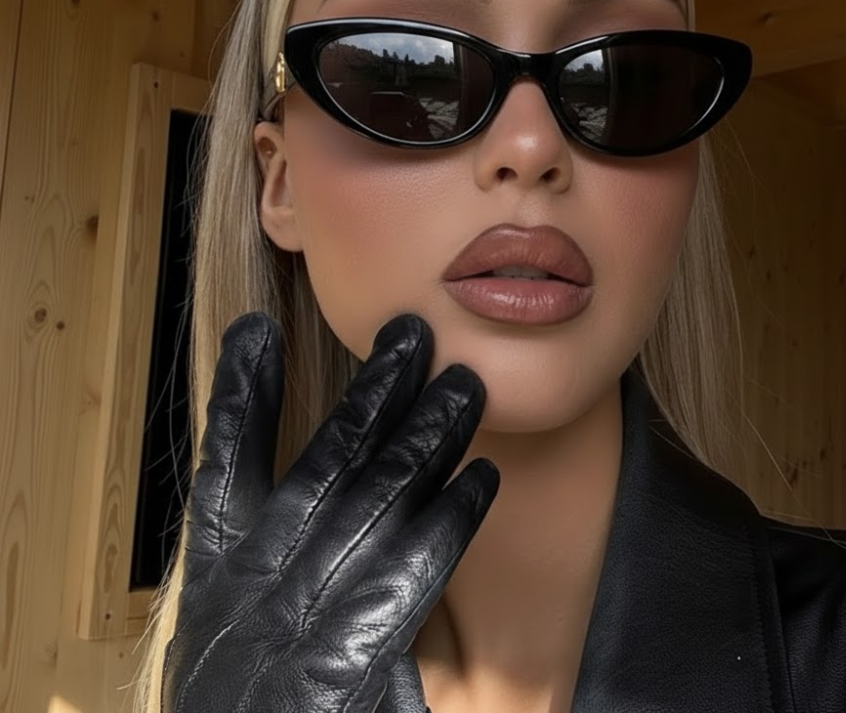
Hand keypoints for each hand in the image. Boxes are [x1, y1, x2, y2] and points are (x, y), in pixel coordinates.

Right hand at [161, 311, 498, 712]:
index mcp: (217, 581)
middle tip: (411, 332)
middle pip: (323, 466)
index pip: (224, 470)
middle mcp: (250, 590)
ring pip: (374, 503)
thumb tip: (323, 486)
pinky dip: (448, 520)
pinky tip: (480, 478)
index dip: (240, 398)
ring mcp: (294, 626)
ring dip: (425, 436)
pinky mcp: (345, 666)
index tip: (254, 328)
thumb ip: (261, 566)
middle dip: (371, 393)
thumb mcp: (231, 638)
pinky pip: (408, 573)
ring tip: (464, 384)